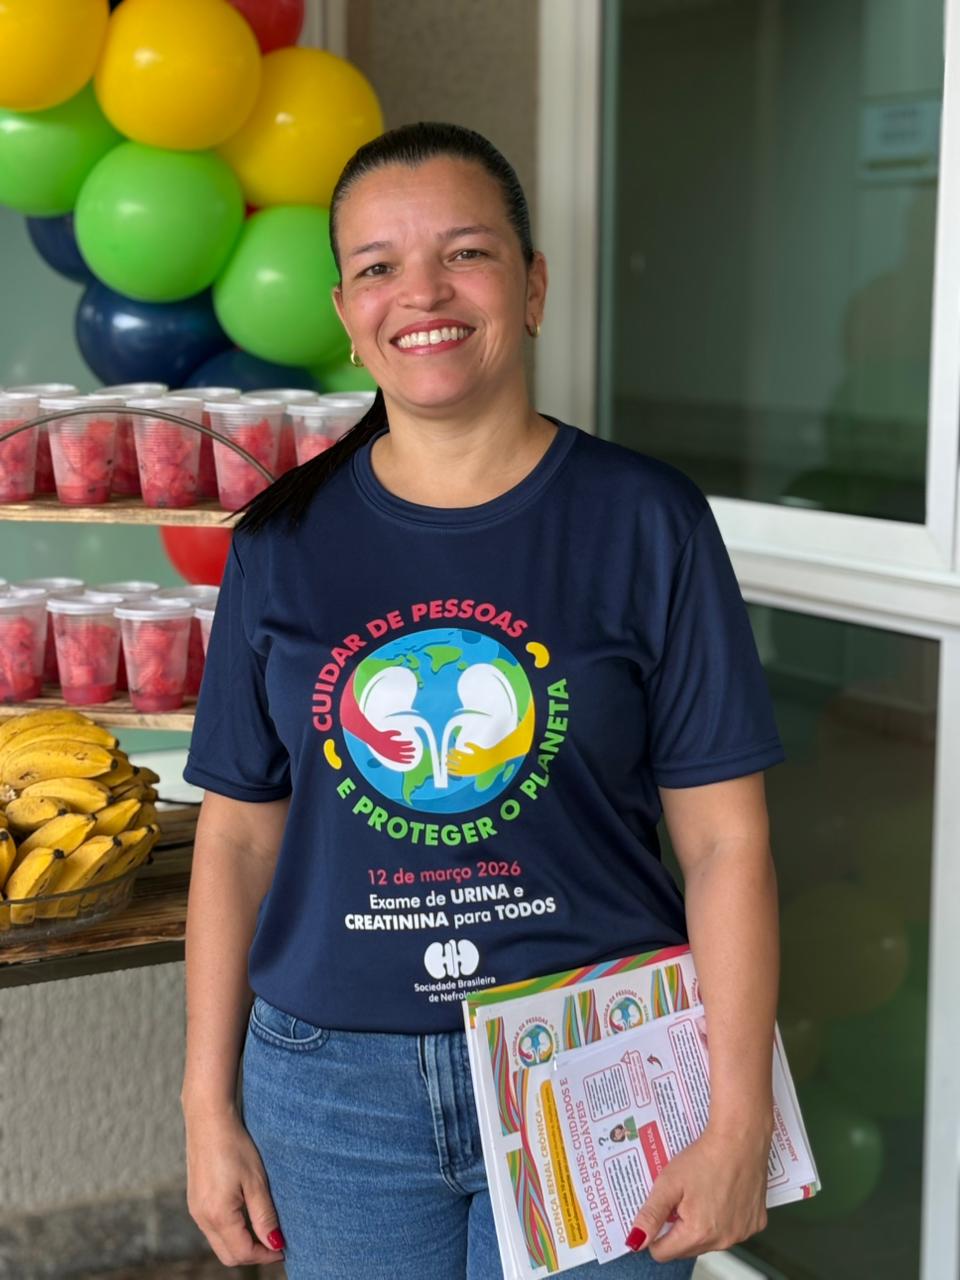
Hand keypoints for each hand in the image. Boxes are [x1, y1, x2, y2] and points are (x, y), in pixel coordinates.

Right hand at [184, 1104, 285, 1266]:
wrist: (208, 1119)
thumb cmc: (235, 1145)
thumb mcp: (256, 1181)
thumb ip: (265, 1216)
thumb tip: (276, 1244)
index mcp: (218, 1215)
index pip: (243, 1253)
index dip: (265, 1255)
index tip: (284, 1249)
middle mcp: (202, 1218)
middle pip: (229, 1255)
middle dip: (253, 1255)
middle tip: (276, 1243)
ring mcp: (195, 1211)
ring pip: (220, 1244)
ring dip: (241, 1244)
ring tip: (265, 1230)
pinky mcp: (195, 1202)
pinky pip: (212, 1230)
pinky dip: (231, 1232)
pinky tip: (246, 1217)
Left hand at [627, 1123, 769, 1261]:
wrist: (740, 1138)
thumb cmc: (705, 1157)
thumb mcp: (668, 1183)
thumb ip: (651, 1214)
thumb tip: (636, 1240)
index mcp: (698, 1233)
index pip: (664, 1252)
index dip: (654, 1234)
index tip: (657, 1214)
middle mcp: (723, 1240)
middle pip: (687, 1248)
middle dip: (678, 1228)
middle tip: (680, 1198)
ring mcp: (742, 1233)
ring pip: (710, 1241)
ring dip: (701, 1225)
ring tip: (700, 1194)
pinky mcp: (756, 1223)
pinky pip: (732, 1230)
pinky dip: (724, 1219)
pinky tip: (722, 1194)